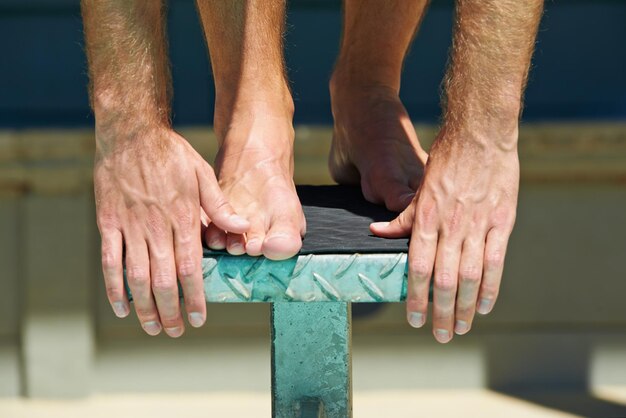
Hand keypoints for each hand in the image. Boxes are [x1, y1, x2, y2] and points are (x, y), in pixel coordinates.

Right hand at [95, 126, 248, 336]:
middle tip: (176, 331)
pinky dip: (113, 287)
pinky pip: (110, 261)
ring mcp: (130, 227)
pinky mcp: (108, 223)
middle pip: (164, 280)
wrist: (131, 133)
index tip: (199, 318)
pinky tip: (121, 306)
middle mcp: (157, 227)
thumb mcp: (204, 174)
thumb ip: (221, 207)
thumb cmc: (171, 153)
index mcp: (184, 218)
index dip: (195, 298)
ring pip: (137, 277)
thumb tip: (244, 229)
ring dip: (145, 306)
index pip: (191, 268)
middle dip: (170, 311)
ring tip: (152, 328)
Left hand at [371, 133, 518, 342]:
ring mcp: (478, 224)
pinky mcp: (501, 220)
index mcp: (426, 217)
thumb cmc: (446, 159)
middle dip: (442, 312)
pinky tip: (486, 305)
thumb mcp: (418, 187)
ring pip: (471, 275)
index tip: (416, 319)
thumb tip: (377, 232)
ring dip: (466, 306)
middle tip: (441, 335)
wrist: (481, 134)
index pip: (418, 267)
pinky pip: (496, 260)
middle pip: (445, 279)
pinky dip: (491, 286)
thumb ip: (402, 216)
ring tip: (462, 327)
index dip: (417, 297)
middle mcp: (450, 225)